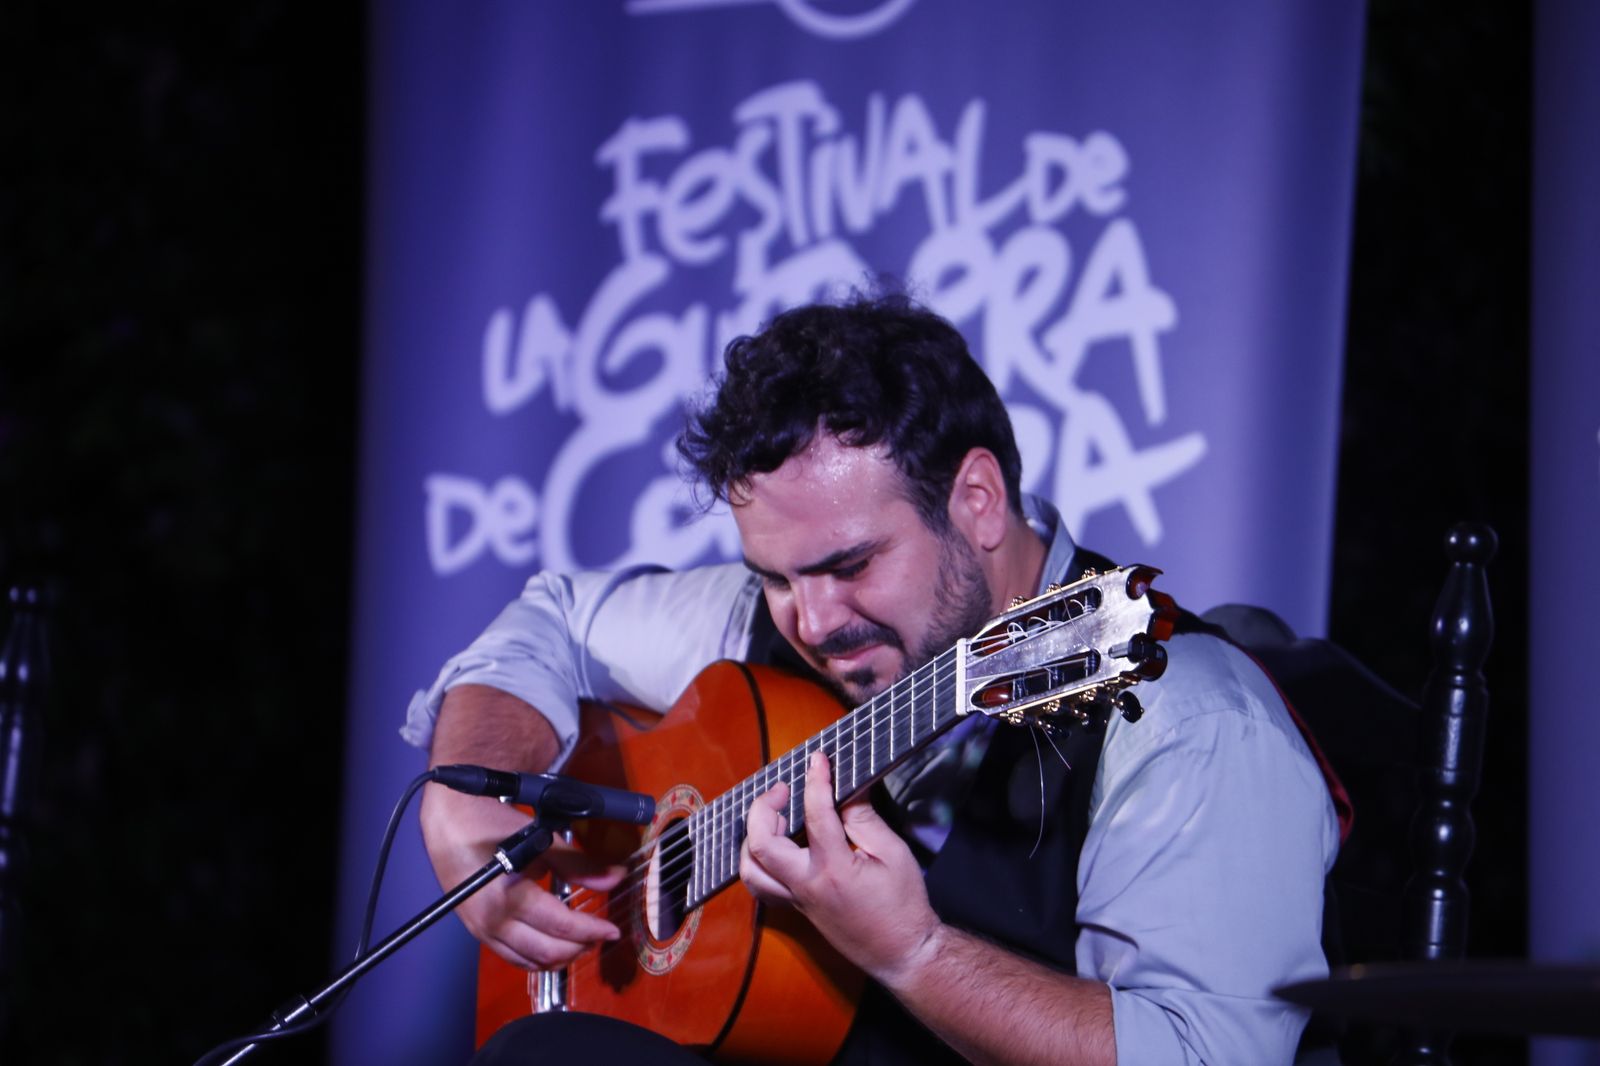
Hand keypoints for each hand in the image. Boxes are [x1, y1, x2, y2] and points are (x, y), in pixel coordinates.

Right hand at [420, 784, 624, 969]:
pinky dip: (538, 959)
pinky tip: (554, 947)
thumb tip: (616, 877)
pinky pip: (512, 958)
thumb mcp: (540, 841)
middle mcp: (494, 923)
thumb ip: (578, 864)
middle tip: (601, 934)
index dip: (591, 930)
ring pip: (530, 962)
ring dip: (560, 957)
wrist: (448, 823)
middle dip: (579, 946)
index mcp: (510, 899)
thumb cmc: (494, 827)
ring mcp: (482, 932)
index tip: (614, 930)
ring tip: (583, 941)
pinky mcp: (477, 933)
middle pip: (547, 951)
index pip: (561, 926)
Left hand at [740, 751, 941, 983]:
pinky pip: (761, 886)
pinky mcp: (797, 909)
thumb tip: (845, 789)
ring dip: (752, 837)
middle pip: (762, 844)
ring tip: (774, 816)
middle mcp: (807, 886)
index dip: (816, 780)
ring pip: (751, 869)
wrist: (901, 954)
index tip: (819, 759)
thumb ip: (865, 820)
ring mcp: (797, 900)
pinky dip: (758, 861)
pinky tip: (774, 844)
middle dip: (763, 808)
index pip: (816, 814)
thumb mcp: (894, 854)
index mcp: (834, 869)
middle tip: (783, 789)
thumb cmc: (903, 905)